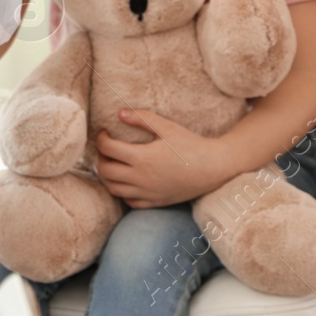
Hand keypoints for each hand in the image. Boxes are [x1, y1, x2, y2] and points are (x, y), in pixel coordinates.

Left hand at [94, 109, 230, 207]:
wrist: (214, 168)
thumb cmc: (191, 145)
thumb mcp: (167, 127)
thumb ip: (142, 118)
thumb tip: (119, 113)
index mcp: (142, 158)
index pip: (107, 149)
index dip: (100, 139)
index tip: (105, 132)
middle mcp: (141, 178)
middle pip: (104, 171)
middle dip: (100, 158)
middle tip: (107, 148)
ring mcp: (147, 193)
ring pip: (113, 189)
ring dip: (107, 176)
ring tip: (113, 163)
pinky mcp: (155, 202)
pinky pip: (129, 202)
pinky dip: (122, 192)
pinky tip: (127, 180)